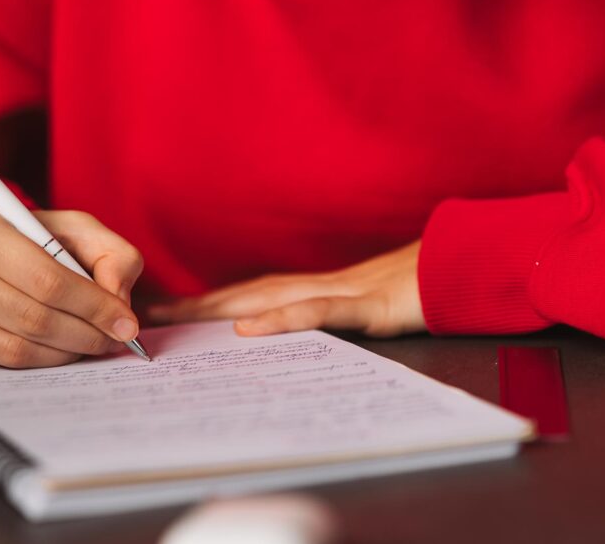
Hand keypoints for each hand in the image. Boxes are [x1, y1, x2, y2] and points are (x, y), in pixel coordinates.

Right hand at [0, 207, 143, 367]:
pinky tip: (52, 351)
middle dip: (84, 336)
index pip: (47, 279)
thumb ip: (110, 253)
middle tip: (111, 341)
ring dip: (62, 356)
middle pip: (31, 318)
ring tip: (86, 347)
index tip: (126, 324)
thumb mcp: (69, 229)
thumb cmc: (23, 241)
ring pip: (12, 350)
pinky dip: (32, 365)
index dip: (94, 307)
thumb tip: (119, 302)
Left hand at [149, 240, 425, 337]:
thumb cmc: (409, 292)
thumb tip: (281, 337)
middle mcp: (314, 287)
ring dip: (217, 308)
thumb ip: (321, 317)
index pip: (246, 297)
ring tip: (175, 319)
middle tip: (146, 315)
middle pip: (242, 294)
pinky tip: (248, 328)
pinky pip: (316, 312)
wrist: (458, 268)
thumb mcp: (358, 311)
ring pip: (266, 298)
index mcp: (311, 290)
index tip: (163, 314)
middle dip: (192, 306)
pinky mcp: (364, 306)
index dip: (203, 305)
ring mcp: (338, 293)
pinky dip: (280, 319)